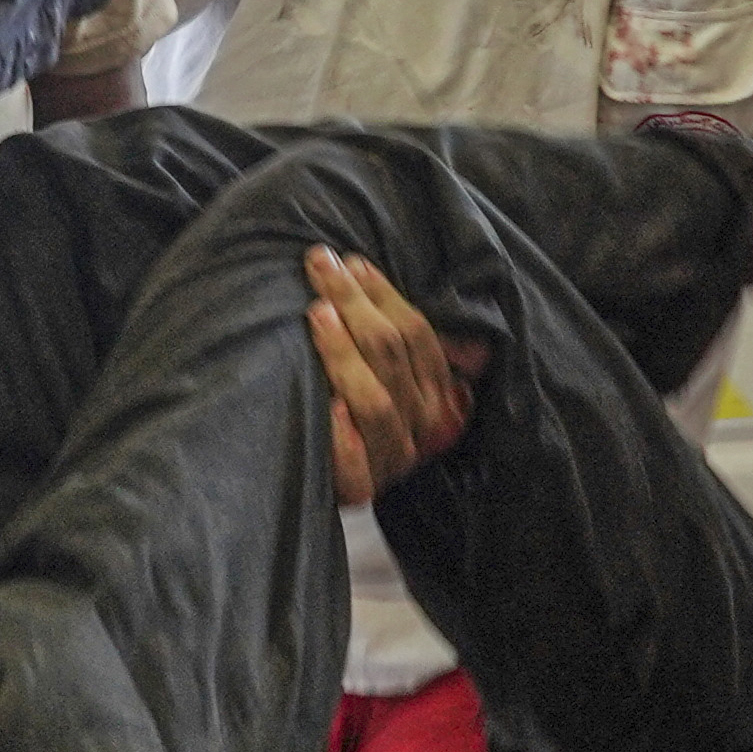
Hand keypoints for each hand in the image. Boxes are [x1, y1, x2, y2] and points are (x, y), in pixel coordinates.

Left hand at [310, 246, 488, 503]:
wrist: (321, 482)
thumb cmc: (350, 412)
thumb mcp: (386, 373)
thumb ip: (397, 339)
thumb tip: (391, 278)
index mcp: (436, 392)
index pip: (417, 334)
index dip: (384, 294)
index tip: (350, 262)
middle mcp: (420, 425)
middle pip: (393, 356)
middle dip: (355, 304)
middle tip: (320, 266)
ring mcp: (392, 459)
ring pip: (375, 401)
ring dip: (344, 353)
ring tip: (316, 313)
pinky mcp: (361, 489)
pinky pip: (354, 464)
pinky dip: (341, 436)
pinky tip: (326, 406)